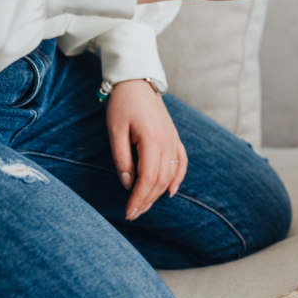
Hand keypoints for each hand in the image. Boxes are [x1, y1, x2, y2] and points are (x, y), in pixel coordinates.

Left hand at [106, 80, 187, 220]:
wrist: (137, 82)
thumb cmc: (123, 105)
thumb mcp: (115, 131)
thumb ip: (122, 159)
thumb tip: (128, 184)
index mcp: (153, 141)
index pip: (148, 178)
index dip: (139, 198)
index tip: (129, 212)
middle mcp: (168, 143)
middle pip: (161, 180)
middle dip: (147, 200)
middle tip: (133, 214)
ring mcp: (174, 141)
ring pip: (170, 175)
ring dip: (158, 193)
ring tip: (145, 206)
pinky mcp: (174, 138)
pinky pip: (181, 163)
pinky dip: (177, 179)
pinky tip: (170, 192)